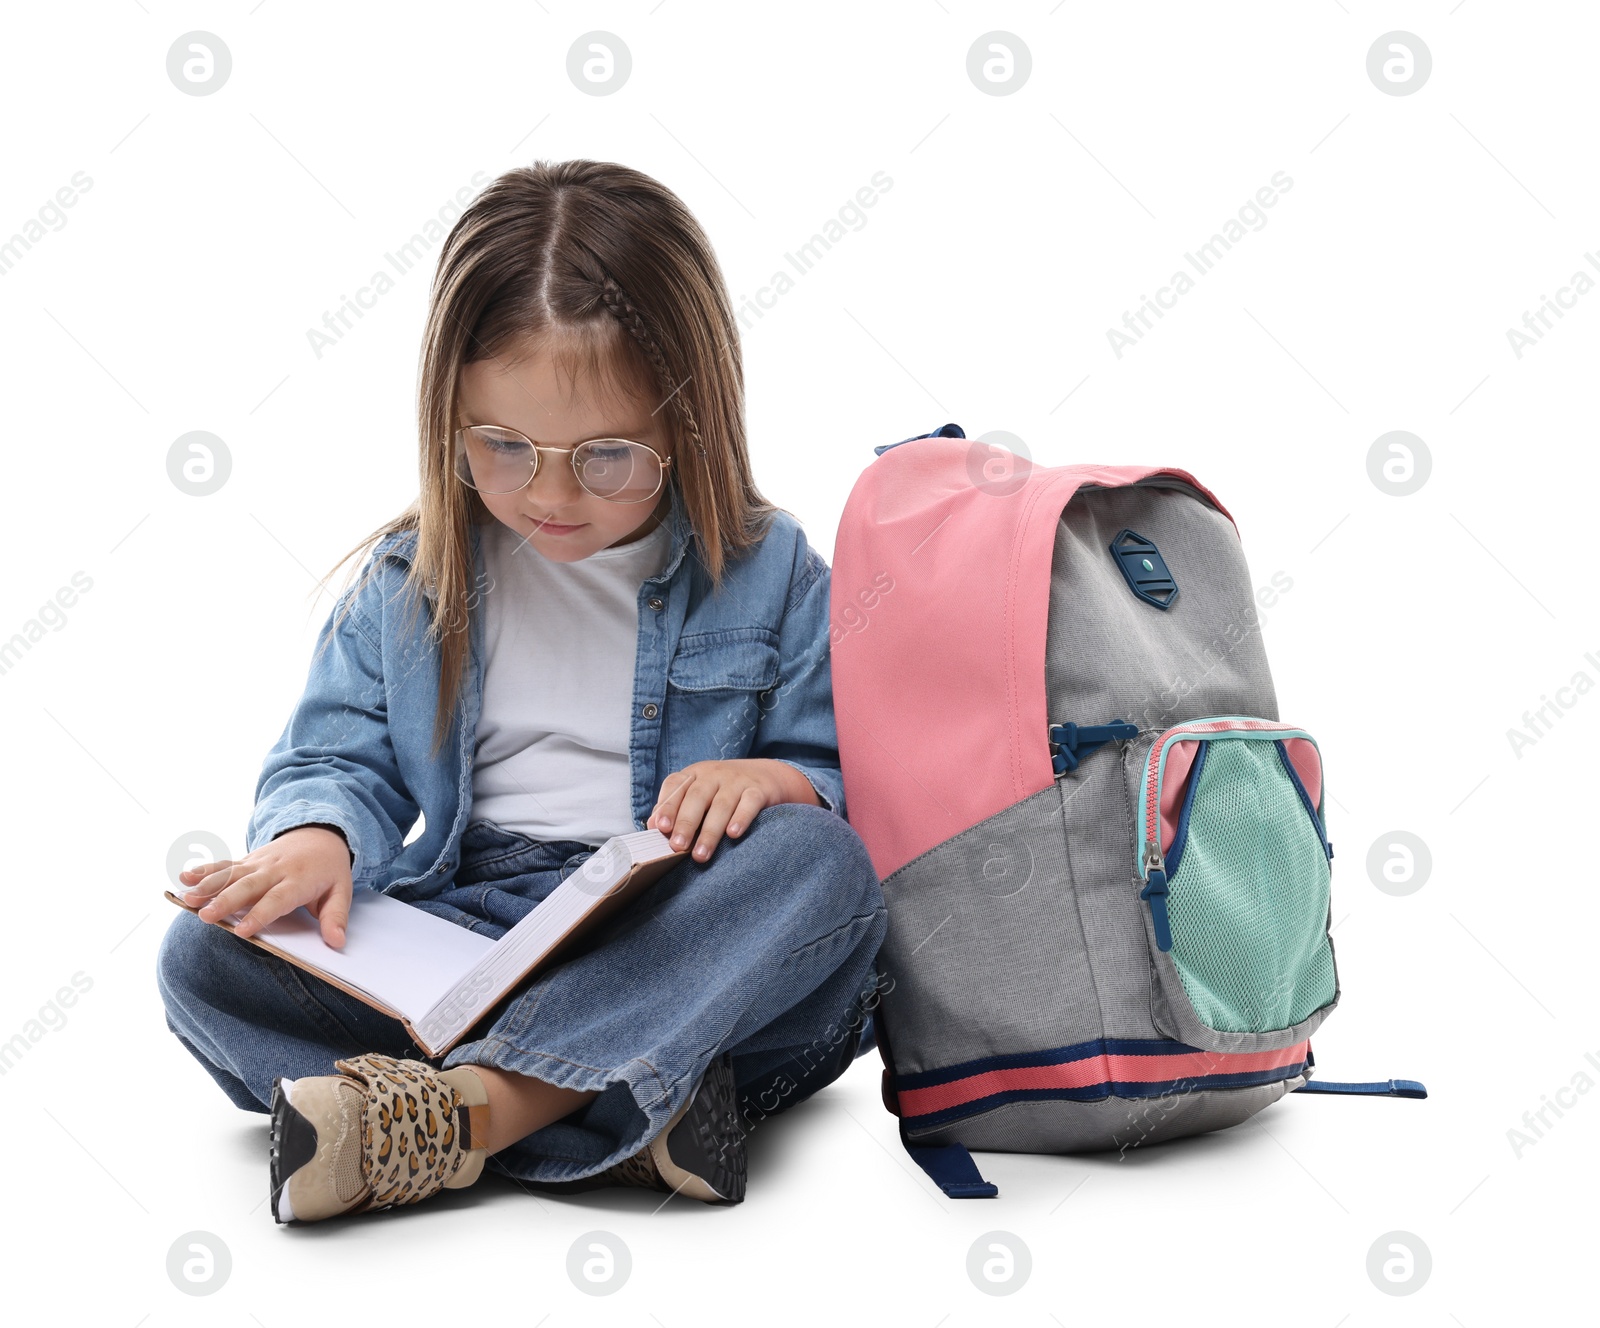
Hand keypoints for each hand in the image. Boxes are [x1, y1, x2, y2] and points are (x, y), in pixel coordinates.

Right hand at [177, 825, 353, 947]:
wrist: (322, 834)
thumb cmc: (329, 869)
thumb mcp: (342, 891)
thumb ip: (336, 917)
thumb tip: (337, 943)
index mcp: (298, 880)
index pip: (277, 900)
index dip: (260, 915)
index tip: (242, 931)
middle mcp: (275, 870)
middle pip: (248, 887)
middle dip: (225, 901)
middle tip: (206, 917)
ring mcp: (258, 863)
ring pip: (231, 874)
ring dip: (208, 886)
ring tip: (188, 899)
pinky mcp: (248, 860)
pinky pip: (225, 865)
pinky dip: (204, 870)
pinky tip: (184, 877)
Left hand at [649, 759, 818, 862]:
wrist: (769, 776)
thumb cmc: (725, 791)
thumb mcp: (701, 794)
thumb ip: (677, 808)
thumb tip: (653, 827)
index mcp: (695, 774)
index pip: (676, 785)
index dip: (667, 805)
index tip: (660, 827)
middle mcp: (714, 774)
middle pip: (697, 796)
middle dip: (686, 823)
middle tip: (678, 846)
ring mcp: (738, 780)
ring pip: (722, 805)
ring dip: (710, 831)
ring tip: (701, 855)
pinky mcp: (759, 789)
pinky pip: (749, 803)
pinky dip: (741, 818)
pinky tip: (733, 834)